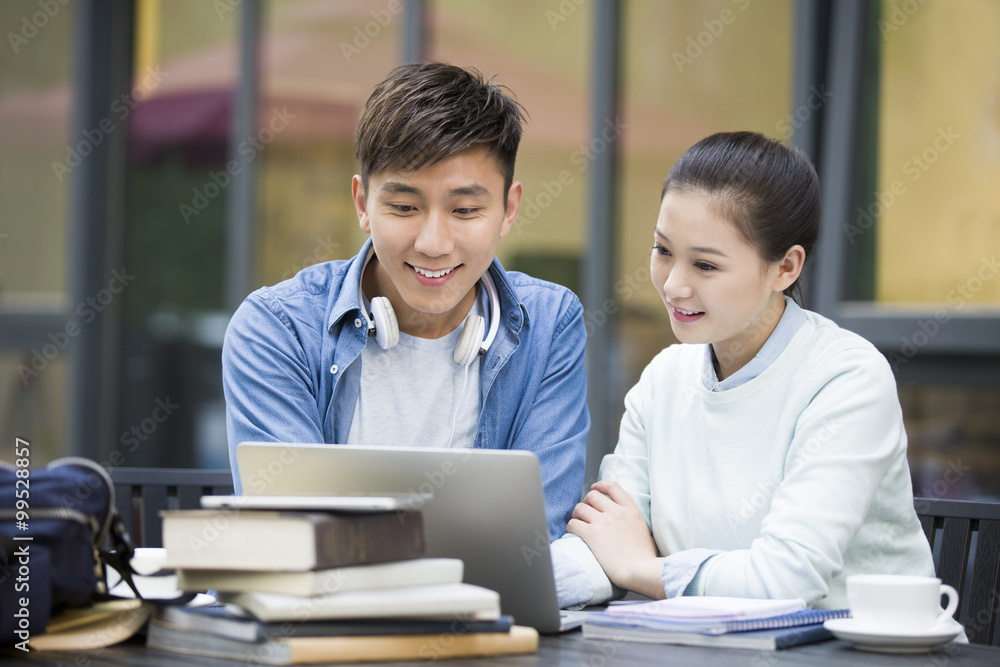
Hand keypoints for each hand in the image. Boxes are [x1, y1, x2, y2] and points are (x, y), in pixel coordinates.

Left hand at [566, 480, 665, 598]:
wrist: (640, 570)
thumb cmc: (645, 557)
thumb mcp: (645, 531)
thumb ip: (633, 522)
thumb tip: (627, 524)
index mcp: (630, 510)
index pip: (613, 487)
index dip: (601, 485)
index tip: (594, 488)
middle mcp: (616, 512)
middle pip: (593, 496)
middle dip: (586, 502)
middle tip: (585, 512)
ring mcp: (603, 522)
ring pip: (580, 508)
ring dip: (576, 514)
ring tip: (577, 522)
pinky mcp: (592, 534)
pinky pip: (574, 523)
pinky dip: (571, 527)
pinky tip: (573, 533)